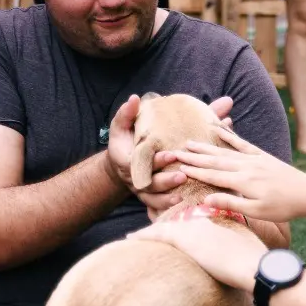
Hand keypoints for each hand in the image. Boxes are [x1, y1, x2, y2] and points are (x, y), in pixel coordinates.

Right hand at [106, 94, 235, 214]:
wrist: (120, 162)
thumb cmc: (126, 139)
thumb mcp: (124, 124)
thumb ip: (128, 113)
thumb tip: (135, 98)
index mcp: (129, 159)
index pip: (142, 162)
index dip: (156, 160)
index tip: (172, 155)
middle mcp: (136, 178)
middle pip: (150, 183)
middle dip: (166, 181)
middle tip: (183, 175)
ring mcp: (143, 191)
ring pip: (155, 198)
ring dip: (169, 197)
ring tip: (184, 192)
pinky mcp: (150, 198)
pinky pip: (157, 207)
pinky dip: (168, 207)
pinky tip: (182, 204)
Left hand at [130, 217, 266, 291]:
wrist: (257, 268)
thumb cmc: (257, 266)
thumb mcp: (245, 253)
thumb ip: (234, 251)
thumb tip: (235, 262)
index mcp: (218, 225)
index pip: (190, 227)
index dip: (177, 230)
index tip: (166, 235)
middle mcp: (204, 223)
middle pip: (175, 227)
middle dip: (160, 231)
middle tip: (143, 235)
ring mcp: (195, 229)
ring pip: (164, 229)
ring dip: (149, 234)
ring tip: (134, 238)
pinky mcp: (187, 239)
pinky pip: (158, 235)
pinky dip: (143, 235)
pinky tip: (130, 239)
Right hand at [159, 126, 305, 223]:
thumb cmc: (283, 207)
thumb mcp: (256, 211)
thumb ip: (230, 203)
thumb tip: (205, 200)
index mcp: (242, 182)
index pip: (212, 176)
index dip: (193, 171)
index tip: (176, 167)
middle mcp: (246, 167)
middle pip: (214, 161)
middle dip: (193, 156)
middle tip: (174, 151)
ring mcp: (254, 159)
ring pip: (225, 151)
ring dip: (206, 147)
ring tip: (189, 142)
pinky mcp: (263, 156)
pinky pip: (243, 143)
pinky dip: (230, 136)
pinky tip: (220, 129)